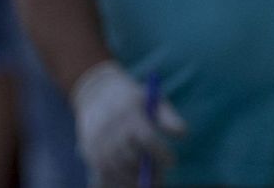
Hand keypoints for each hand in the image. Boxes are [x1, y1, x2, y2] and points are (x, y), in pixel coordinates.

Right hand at [71, 60, 186, 186]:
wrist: (95, 94)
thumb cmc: (131, 99)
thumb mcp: (150, 100)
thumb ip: (168, 118)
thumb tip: (183, 134)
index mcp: (128, 113)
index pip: (147, 139)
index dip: (161, 153)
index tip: (171, 161)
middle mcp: (110, 128)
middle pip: (132, 158)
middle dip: (149, 171)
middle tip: (161, 177)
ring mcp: (97, 142)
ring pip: (118, 170)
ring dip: (134, 180)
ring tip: (148, 180)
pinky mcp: (90, 152)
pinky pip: (104, 175)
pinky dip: (118, 182)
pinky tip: (130, 180)